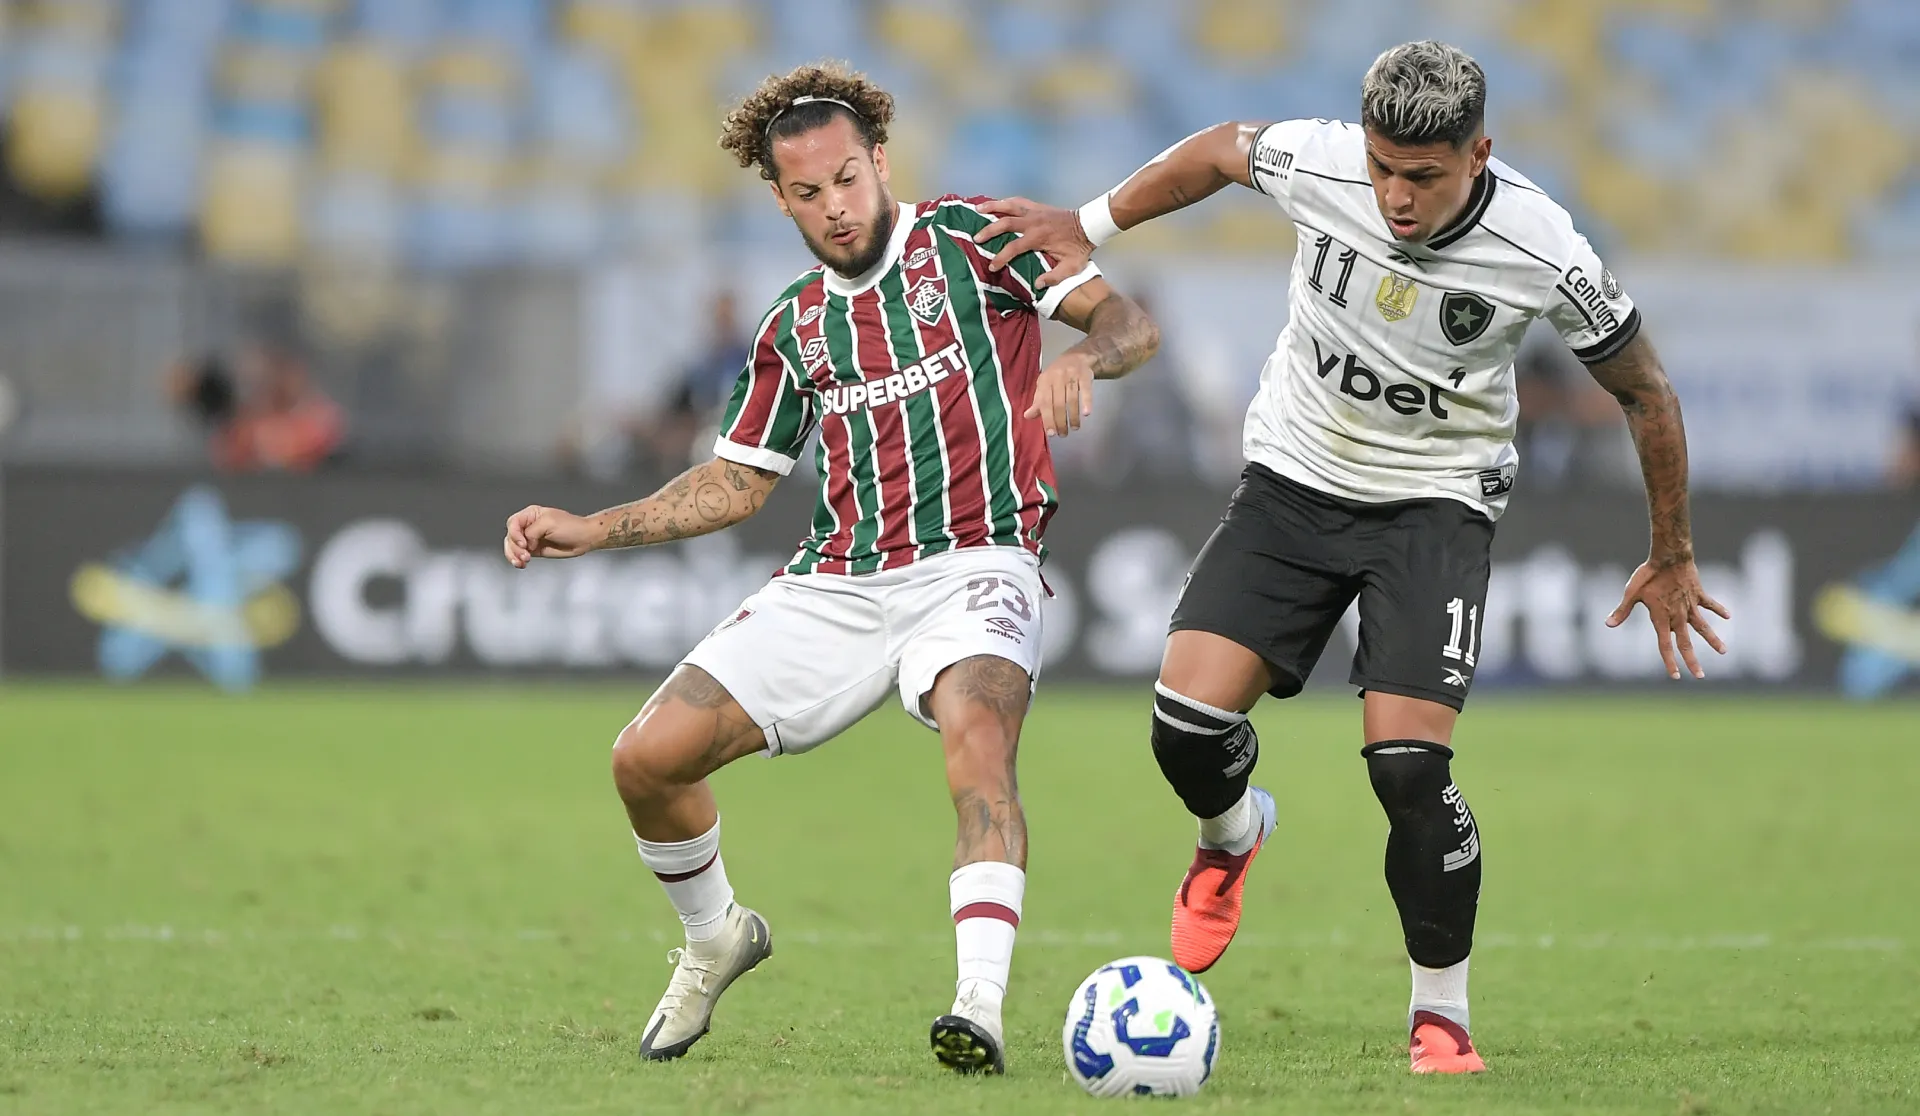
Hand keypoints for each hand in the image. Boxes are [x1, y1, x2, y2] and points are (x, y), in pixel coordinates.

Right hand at [503, 505, 597, 567]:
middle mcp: (528, 526)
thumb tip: (526, 543)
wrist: (584, 539)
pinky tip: (522, 564)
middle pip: (510, 536)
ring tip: (523, 561)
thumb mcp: (549, 523)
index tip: (524, 544)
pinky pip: (519, 555)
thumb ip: (532, 532)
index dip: (515, 534)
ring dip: (514, 555)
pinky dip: (517, 560)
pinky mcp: (534, 550)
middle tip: (526, 555)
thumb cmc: (571, 527)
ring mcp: (530, 538)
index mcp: (531, 514)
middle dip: (515, 547)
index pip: (513, 523)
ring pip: (512, 547)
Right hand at [974, 197, 1093, 286]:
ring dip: (992, 206)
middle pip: (1005, 223)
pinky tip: (996, 204)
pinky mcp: (1037, 206)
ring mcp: (1035, 211)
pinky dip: (1005, 201)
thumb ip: (1054, 277)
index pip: (1014, 248)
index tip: (992, 266)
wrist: (1088, 226)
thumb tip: (1036, 284)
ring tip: (977, 209)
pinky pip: (1018, 201)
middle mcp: (1033, 222)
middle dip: (989, 230)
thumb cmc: (1079, 248)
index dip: (1001, 257)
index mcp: (1039, 238)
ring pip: (1009, 205)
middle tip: (976, 238)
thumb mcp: (1071, 267)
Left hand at [1026, 352, 1095, 435]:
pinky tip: (1087, 413)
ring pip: (1072, 399)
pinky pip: (1086, 390)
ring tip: (1074, 428)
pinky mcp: (1085, 375)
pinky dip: (1087, 402)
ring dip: (1074, 416)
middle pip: (1058, 403)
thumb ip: (1038, 401)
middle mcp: (1057, 377)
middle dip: (1061, 421)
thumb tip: (1027, 416)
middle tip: (1063, 434)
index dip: (1047, 419)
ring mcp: (1072, 375)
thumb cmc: (1057, 374)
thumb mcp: (1044, 385)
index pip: (1045, 403)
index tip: (1051, 433)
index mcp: (1045, 381)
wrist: (1076, 356)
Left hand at [1606, 558, 1730, 678]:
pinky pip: (1710, 604)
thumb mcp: (1632, 592)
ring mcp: (1690, 605)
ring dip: (1713, 640)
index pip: (1665, 645)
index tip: (1675, 676)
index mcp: (1661, 617)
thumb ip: (1622, 610)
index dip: (1669, 662)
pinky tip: (1728, 616)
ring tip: (1724, 652)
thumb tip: (1608, 624)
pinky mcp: (1698, 594)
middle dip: (1692, 661)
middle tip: (1700, 676)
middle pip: (1685, 643)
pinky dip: (1718, 609)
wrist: (1670, 556)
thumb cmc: (1648, 574)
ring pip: (1703, 627)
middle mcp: (1678, 615)